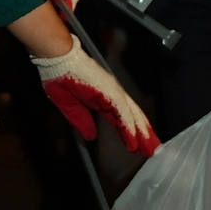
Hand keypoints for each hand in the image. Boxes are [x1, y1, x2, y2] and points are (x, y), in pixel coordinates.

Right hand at [32, 40, 159, 155]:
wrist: (57, 58)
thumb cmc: (60, 77)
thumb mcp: (70, 107)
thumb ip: (82, 121)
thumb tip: (91, 136)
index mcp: (103, 97)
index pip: (122, 118)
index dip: (130, 132)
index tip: (137, 146)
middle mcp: (112, 94)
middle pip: (132, 117)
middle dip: (143, 135)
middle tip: (152, 151)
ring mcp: (112, 91)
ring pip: (132, 116)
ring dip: (141, 133)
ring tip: (149, 149)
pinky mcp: (110, 91)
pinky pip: (122, 112)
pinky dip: (129, 127)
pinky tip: (134, 140)